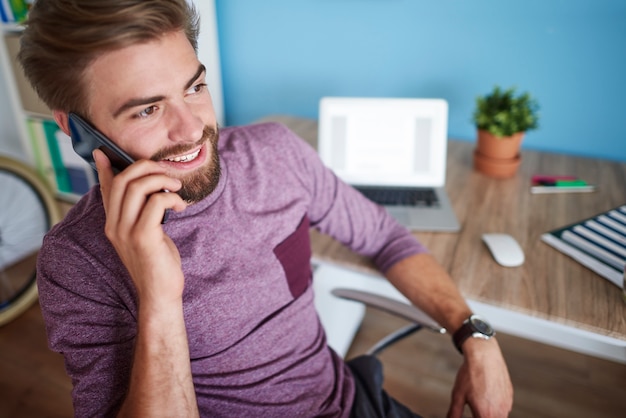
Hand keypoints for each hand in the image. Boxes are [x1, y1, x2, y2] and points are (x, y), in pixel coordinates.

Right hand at [93, 149, 187, 307]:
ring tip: (176, 188)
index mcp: (112, 224)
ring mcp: (126, 232)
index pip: (106, 189)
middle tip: (167, 173)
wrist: (160, 294)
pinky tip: (179, 205)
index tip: (103, 152)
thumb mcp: (145, 234)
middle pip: (122, 180)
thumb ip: (141, 214)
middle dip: (146, 167)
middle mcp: (114, 226)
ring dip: (161, 180)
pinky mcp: (143, 237)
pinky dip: (170, 197)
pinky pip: (155, 203)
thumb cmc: (157, 262)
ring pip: (137, 187)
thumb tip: (146, 192)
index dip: (105, 169)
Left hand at [447, 338, 512, 417]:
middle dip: (481, 416)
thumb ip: (454, 413)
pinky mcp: (510, 397)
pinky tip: (487, 395)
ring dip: (490, 413)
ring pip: (499, 416)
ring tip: (479, 401)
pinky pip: (504, 408)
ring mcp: (506, 405)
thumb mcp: (458, 395)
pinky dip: (496, 406)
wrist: (484, 356)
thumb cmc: (471, 374)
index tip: (471, 413)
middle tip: (474, 407)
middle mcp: (499, 413)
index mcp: (485, 415)